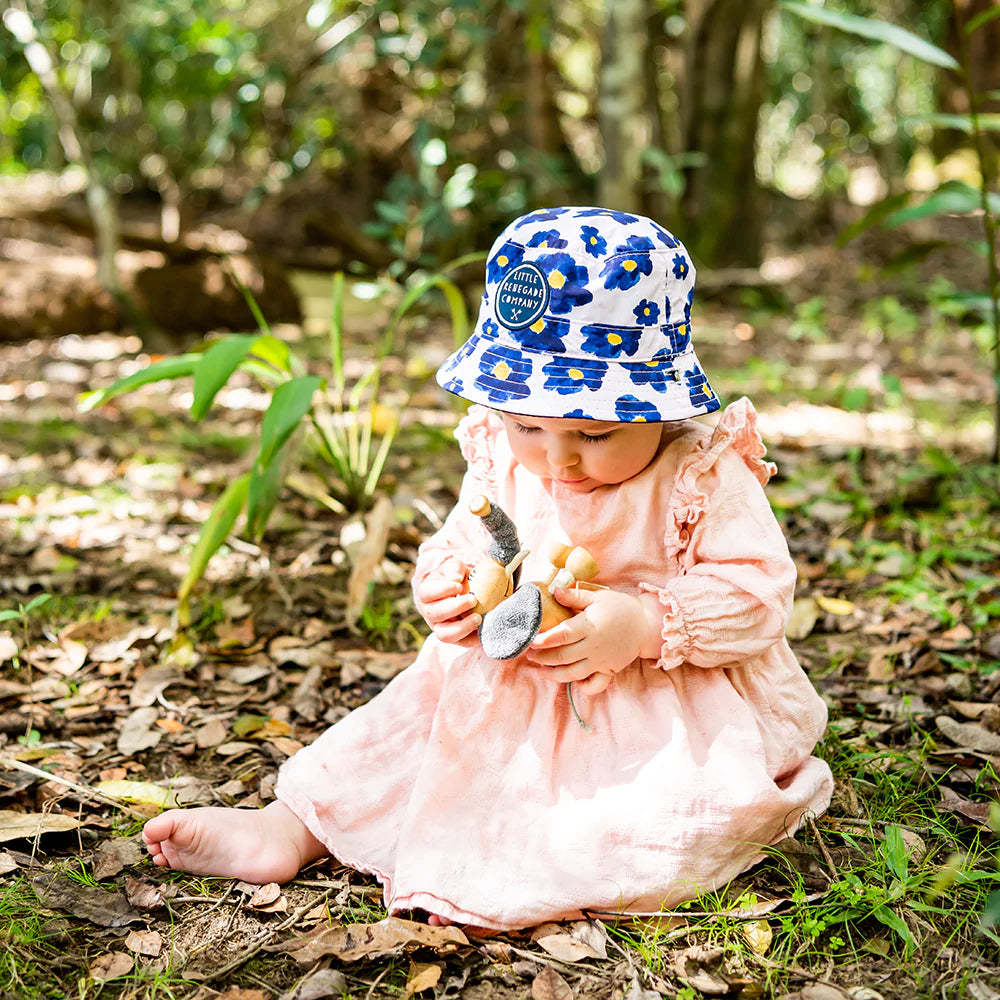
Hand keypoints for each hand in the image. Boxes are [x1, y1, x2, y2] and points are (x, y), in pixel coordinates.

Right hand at [413, 556, 480, 645]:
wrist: (469, 591)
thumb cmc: (458, 578)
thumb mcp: (455, 568)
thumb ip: (454, 568)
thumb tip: (455, 578)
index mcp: (426, 593)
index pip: (427, 593)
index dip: (443, 590)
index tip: (459, 585)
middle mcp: (430, 612)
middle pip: (436, 614)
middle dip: (455, 607)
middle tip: (473, 599)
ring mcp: (440, 627)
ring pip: (445, 635)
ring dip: (462, 627)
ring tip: (478, 617)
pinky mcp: (455, 638)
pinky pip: (461, 643)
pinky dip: (473, 638)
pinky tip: (483, 629)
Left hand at [524, 588, 660, 687]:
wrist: (645, 624)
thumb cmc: (620, 607)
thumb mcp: (598, 597)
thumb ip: (575, 596)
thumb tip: (554, 591)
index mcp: (590, 626)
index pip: (562, 635)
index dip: (544, 640)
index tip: (531, 641)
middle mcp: (594, 646)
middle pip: (563, 656)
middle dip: (542, 657)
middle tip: (529, 654)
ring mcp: (601, 661)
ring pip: (573, 673)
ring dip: (554, 674)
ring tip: (540, 669)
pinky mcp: (608, 671)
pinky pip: (594, 685)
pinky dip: (581, 686)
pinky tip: (569, 680)